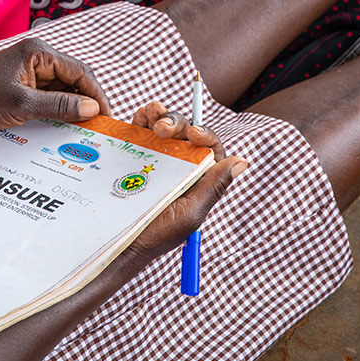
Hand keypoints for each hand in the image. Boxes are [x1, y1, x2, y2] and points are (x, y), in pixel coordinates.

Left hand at [0, 38, 111, 130]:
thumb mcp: (21, 105)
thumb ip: (59, 105)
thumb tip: (92, 109)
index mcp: (38, 52)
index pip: (80, 72)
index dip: (97, 95)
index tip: (107, 117)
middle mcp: (38, 56)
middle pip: (75, 78)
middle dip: (88, 101)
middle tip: (99, 126)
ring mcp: (31, 69)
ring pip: (64, 88)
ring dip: (74, 106)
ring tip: (84, 129)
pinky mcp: (24, 82)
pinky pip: (50, 94)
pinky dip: (59, 108)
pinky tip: (64, 124)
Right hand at [120, 102, 244, 263]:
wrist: (118, 244)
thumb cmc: (156, 235)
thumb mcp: (189, 214)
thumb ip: (213, 186)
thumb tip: (241, 160)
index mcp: (198, 179)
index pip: (209, 148)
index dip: (204, 135)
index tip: (193, 133)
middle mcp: (178, 167)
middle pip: (185, 133)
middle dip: (178, 123)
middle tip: (163, 129)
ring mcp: (154, 159)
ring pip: (163, 126)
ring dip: (160, 116)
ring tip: (151, 118)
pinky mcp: (131, 156)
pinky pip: (139, 131)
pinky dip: (141, 118)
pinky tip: (139, 118)